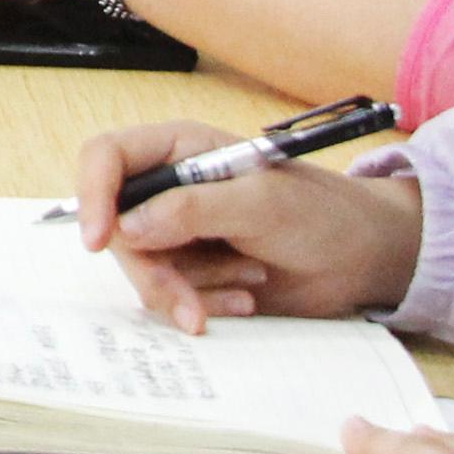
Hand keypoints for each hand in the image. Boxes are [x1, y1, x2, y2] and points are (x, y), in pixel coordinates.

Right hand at [71, 120, 426, 322]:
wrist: (361, 260)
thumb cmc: (320, 213)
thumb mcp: (259, 203)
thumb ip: (190, 210)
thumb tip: (126, 228)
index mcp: (179, 149)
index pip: (107, 158)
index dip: (92, 194)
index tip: (99, 240)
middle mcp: (169, 189)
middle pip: (117, 227)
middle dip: (153, 271)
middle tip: (188, 304)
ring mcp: (178, 233)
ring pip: (142, 268)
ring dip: (188, 290)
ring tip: (246, 287)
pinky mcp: (193, 273)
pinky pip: (169, 295)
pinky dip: (203, 303)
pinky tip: (245, 296)